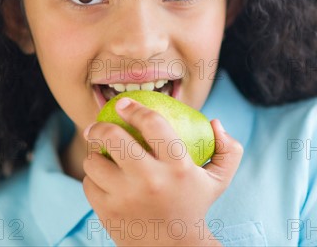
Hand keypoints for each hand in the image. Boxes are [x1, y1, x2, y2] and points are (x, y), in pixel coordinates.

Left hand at [82, 97, 242, 245]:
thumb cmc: (194, 206)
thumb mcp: (218, 180)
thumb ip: (228, 149)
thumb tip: (215, 122)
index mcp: (178, 167)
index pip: (153, 124)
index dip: (135, 108)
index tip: (124, 104)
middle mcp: (150, 180)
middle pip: (114, 138)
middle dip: (100, 127)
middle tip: (98, 126)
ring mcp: (126, 197)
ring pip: (94, 161)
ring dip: (94, 154)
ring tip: (101, 154)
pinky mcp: (108, 212)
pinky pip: (88, 183)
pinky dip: (93, 177)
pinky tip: (102, 177)